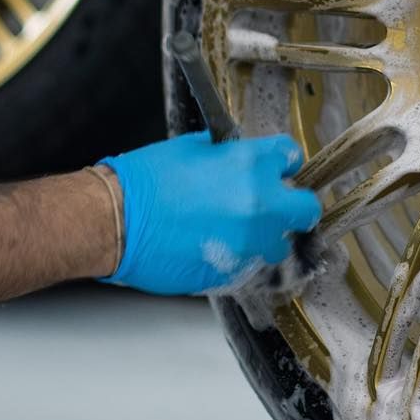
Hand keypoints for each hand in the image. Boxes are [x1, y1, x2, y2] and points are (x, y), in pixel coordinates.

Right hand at [98, 132, 320, 294]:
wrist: (114, 220)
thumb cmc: (144, 182)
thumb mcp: (190, 148)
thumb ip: (225, 153)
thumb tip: (238, 157)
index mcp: (249, 164)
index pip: (291, 157)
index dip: (282, 164)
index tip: (276, 170)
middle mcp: (259, 203)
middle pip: (305, 209)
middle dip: (293, 207)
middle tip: (272, 207)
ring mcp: (249, 241)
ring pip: (280, 244)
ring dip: (265, 238)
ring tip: (235, 233)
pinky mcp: (234, 271)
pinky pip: (252, 267)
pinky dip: (241, 259)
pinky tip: (215, 249)